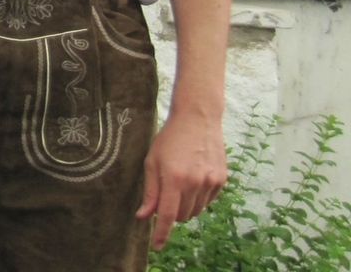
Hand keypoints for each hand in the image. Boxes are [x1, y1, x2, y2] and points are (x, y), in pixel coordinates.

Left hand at [137, 109, 227, 248]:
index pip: (168, 215)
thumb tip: (143, 216)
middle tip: (166, 192)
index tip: (157, 246)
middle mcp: (195, 183)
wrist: (198, 120)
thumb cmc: (169, 140)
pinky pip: (208, 201)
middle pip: (182, 216)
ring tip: (180, 182)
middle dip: (172, 212)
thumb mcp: (152, 162)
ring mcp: (211, 182)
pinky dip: (199, 197)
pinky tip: (194, 178)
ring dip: (186, 206)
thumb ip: (150, 192)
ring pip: (196, 211)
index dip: (161, 233)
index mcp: (174, 178)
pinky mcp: (222, 180)